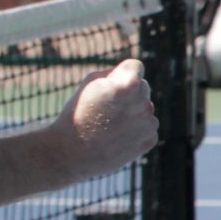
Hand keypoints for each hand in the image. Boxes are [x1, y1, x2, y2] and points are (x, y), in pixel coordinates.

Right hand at [50, 61, 158, 184]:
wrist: (70, 153)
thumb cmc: (78, 113)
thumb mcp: (90, 83)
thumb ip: (116, 73)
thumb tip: (134, 75)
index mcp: (128, 86)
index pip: (135, 66)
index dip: (120, 74)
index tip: (109, 85)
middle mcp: (143, 104)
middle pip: (142, 87)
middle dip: (127, 93)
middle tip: (105, 108)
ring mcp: (148, 124)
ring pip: (145, 108)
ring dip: (132, 112)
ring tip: (108, 124)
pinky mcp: (149, 139)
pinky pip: (147, 126)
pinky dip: (135, 130)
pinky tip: (116, 136)